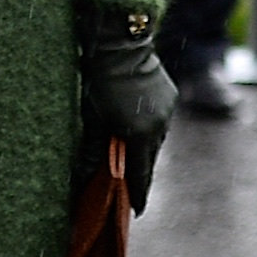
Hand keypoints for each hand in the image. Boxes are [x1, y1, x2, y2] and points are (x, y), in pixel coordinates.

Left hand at [78, 6, 175, 213]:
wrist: (121, 45)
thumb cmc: (100, 83)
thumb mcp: (92, 119)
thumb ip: (92, 150)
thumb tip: (86, 177)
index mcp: (139, 135)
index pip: (139, 174)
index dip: (137, 194)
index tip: (137, 211)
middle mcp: (158, 127)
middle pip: (149, 158)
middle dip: (140, 172)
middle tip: (133, 187)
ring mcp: (166, 111)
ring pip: (155, 139)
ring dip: (144, 147)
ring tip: (132, 153)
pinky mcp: (170, 96)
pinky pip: (160, 120)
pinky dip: (149, 127)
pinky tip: (138, 124)